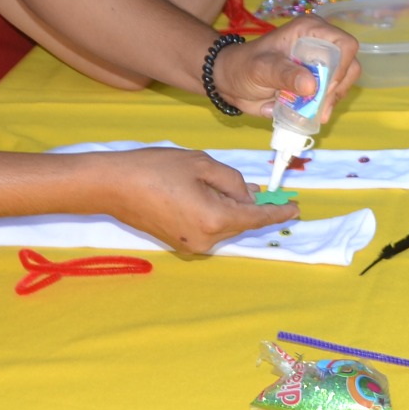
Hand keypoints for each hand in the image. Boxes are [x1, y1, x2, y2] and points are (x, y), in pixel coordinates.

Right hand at [90, 146, 297, 253]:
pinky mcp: (179, 244)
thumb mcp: (201, 163)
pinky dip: (215, 214)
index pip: (255, 217)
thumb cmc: (155, 169)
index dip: (278, 213)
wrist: (112, 186)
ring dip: (230, 208)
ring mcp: (191, 246)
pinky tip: (206, 194)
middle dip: (250, 205)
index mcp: (214, 219)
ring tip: (215, 182)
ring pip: (225, 225)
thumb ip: (232, 180)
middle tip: (256, 185)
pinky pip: (209, 228)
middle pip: (240, 222)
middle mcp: (205, 240)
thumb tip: (249, 196)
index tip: (296, 209)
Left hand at [216, 16, 364, 121]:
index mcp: (310, 31)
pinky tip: (307, 114)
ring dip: (329, 102)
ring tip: (309, 112)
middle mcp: (321, 45)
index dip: (341, 66)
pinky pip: (331, 96)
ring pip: (343, 84)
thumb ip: (285, 75)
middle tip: (317, 107)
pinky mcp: (316, 83)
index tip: (324, 87)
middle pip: (349, 66)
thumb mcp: (261, 69)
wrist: (230, 81)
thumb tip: (311, 87)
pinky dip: (322, 108)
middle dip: (336, 89)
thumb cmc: (243, 66)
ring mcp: (320, 65)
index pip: (344, 44)